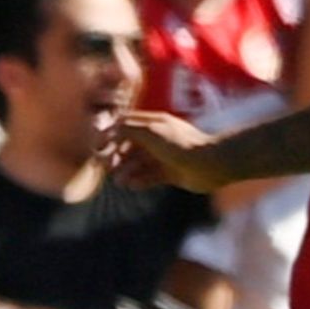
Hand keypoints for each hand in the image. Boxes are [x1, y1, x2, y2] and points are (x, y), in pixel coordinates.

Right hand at [108, 109, 232, 191]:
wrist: (209, 164)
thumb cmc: (181, 145)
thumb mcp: (151, 132)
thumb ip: (128, 129)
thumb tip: (109, 129)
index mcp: (155, 122)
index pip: (128, 124)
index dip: (112, 133)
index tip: (99, 144)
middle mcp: (159, 138)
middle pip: (131, 146)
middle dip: (118, 155)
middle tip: (107, 166)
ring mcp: (165, 156)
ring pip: (140, 163)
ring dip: (127, 171)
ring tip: (119, 181)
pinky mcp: (171, 173)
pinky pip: (150, 177)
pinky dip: (140, 180)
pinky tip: (131, 185)